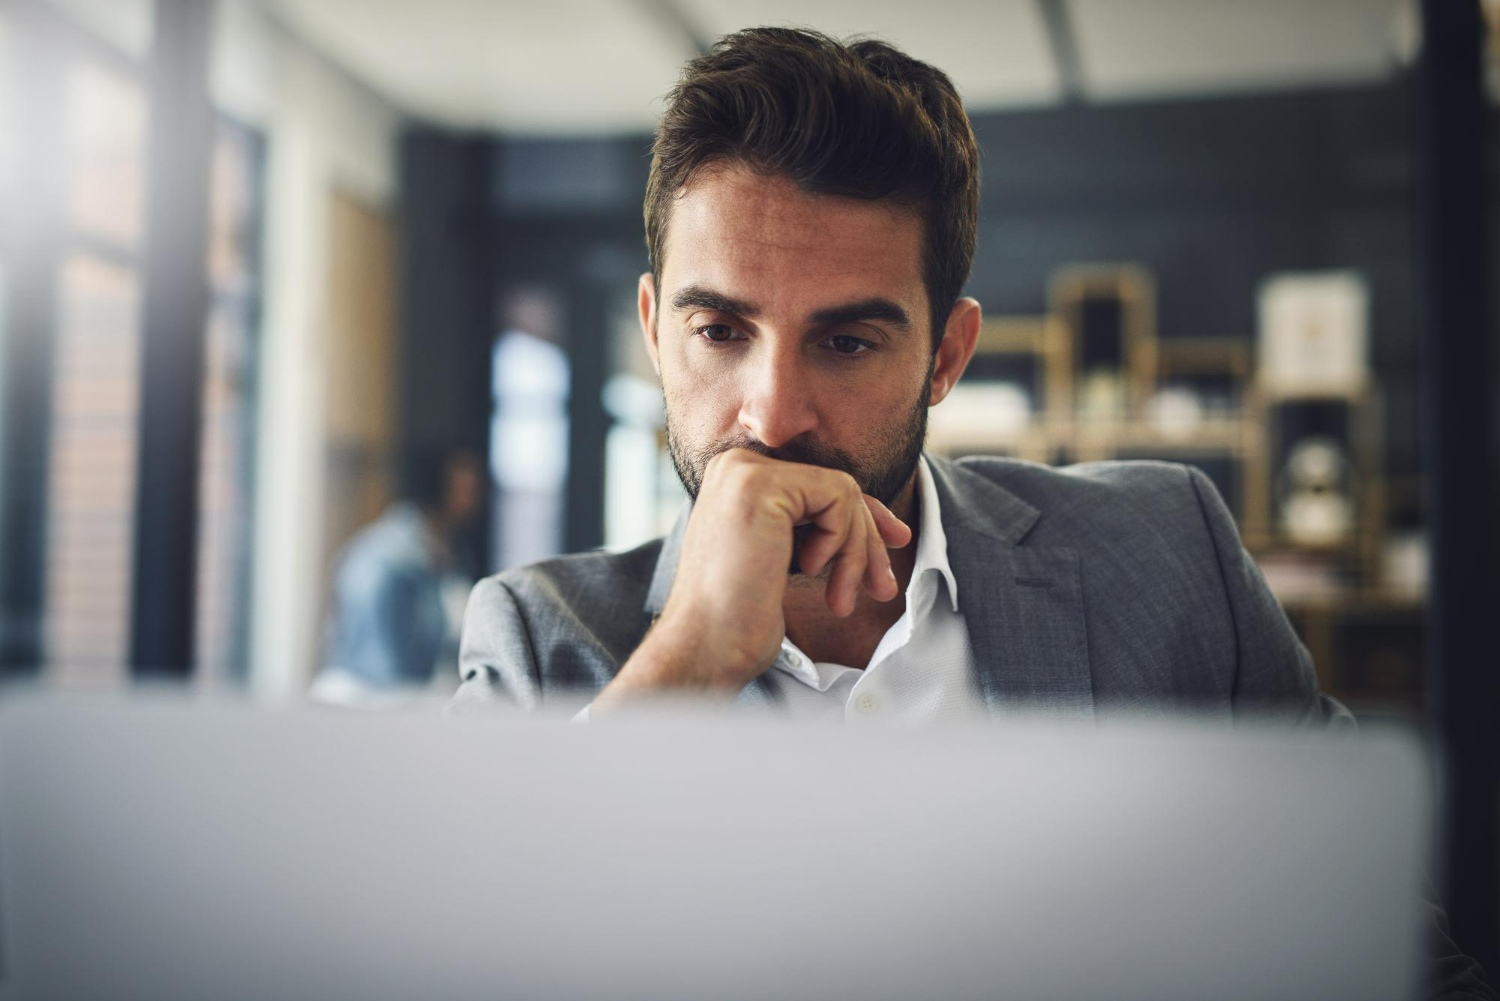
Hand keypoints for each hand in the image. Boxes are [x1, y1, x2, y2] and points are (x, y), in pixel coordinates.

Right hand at [594, 449, 911, 708]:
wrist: (706, 647)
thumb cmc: (740, 619)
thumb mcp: (787, 560)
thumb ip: (818, 529)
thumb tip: (882, 524)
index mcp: (736, 480)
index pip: (818, 486)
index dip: (862, 516)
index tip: (896, 543)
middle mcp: (735, 465)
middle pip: (835, 487)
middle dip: (868, 539)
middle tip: (882, 588)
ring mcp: (745, 472)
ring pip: (843, 492)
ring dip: (857, 551)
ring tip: (842, 600)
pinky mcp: (761, 486)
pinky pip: (839, 497)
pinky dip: (842, 540)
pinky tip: (812, 572)